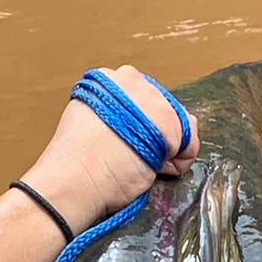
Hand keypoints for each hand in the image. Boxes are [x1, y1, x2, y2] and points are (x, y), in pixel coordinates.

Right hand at [20, 65, 199, 232]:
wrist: (72, 181)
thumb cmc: (73, 164)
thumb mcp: (86, 122)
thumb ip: (110, 114)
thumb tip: (131, 127)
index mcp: (107, 80)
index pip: (140, 99)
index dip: (137, 126)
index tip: (124, 144)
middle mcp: (131, 80)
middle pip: (161, 108)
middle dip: (155, 135)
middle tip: (132, 158)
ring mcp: (151, 99)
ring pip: (177, 125)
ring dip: (165, 148)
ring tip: (140, 165)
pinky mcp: (168, 123)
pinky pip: (189, 143)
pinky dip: (178, 161)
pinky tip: (154, 169)